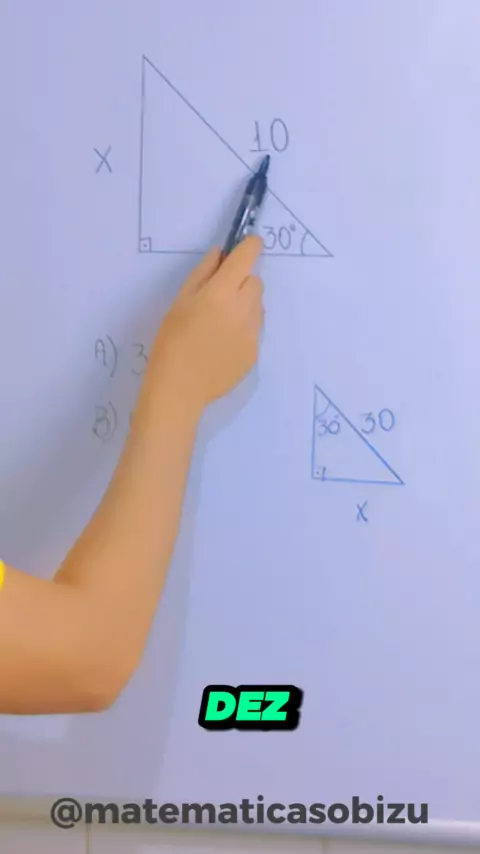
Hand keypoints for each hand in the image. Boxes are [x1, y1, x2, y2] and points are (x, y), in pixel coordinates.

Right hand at [143, 236, 263, 416]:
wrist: (180, 388)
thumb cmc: (171, 342)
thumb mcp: (179, 302)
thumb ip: (202, 274)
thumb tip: (220, 254)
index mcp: (221, 292)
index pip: (248, 258)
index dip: (250, 246)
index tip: (248, 244)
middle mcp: (243, 310)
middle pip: (256, 281)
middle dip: (243, 280)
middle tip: (222, 293)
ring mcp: (253, 333)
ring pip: (258, 306)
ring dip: (245, 305)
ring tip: (220, 322)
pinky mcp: (255, 352)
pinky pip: (255, 329)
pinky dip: (244, 328)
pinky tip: (223, 342)